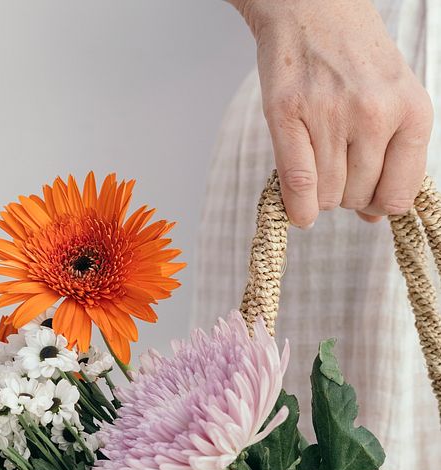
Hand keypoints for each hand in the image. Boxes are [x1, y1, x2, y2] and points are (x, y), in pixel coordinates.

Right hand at [230, 0, 433, 225]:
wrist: (313, 6)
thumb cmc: (355, 59)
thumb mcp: (393, 100)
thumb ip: (391, 158)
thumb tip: (375, 218)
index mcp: (412, 111)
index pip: (398, 195)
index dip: (378, 202)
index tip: (366, 190)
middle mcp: (375, 113)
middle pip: (359, 198)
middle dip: (346, 194)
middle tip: (336, 167)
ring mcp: (331, 113)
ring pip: (328, 196)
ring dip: (319, 194)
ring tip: (318, 165)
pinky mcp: (288, 114)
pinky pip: (298, 184)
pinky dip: (297, 206)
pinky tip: (298, 209)